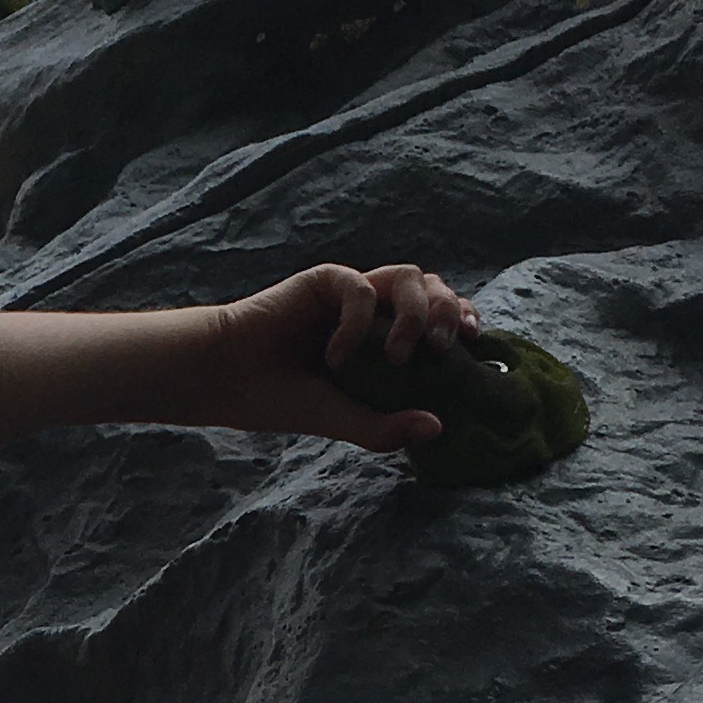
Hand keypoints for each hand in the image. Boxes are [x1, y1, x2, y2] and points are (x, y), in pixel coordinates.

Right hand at [191, 262, 479, 454]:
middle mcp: (374, 309)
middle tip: (439, 351)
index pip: (440, 315)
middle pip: (435, 288)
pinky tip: (336, 357)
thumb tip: (438, 427)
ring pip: (407, 276)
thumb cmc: (282, 398)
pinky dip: (357, 324)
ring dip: (414, 312)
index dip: (463, 320)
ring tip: (400, 353)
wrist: (229, 380)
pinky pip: (358, 288)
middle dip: (448, 314)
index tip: (473, 343)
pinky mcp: (323, 282)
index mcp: (385, 336)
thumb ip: (384, 426)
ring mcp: (350, 292)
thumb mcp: (342, 420)